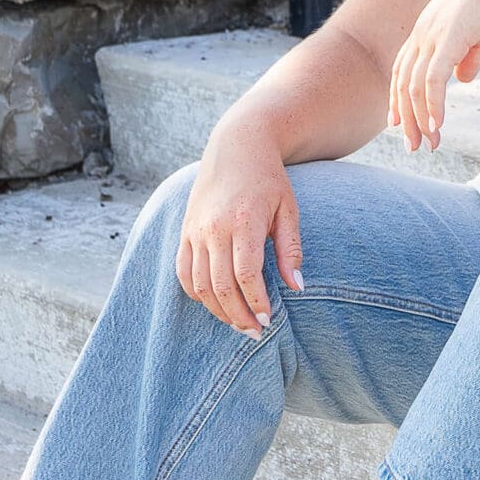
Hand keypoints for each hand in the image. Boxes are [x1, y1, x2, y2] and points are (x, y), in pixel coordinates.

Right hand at [176, 111, 303, 333]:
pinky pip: (183, 271)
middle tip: (255, 332)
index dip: (256, 302)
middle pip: (220, 285)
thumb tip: (296, 288)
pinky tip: (214, 303)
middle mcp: (213, 228)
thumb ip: (290, 250)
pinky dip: (196, 292)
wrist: (237, 148)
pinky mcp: (185, 232)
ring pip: (199, 283)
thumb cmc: (269, 180)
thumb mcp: (288, 210)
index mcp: (243, 221)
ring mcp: (195, 230)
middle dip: (238, 315)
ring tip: (238, 324)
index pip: (246, 274)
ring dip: (217, 309)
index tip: (268, 320)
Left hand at [389, 0, 479, 151]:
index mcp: (426, 28)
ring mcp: (433, 35)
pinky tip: (436, 125)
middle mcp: (422, 32)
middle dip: (406, 118)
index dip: (397, 98)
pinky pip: (432, 81)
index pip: (401, 69)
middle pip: (402, 82)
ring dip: (420, 119)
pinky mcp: (449, 39)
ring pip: (414, 87)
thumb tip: (462, 80)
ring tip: (429, 143)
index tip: (399, 124)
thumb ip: (468, 57)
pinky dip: (432, 105)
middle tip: (414, 145)